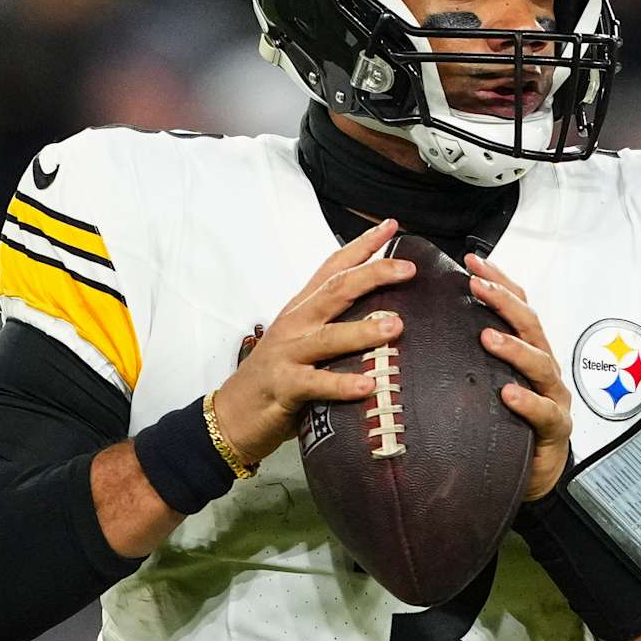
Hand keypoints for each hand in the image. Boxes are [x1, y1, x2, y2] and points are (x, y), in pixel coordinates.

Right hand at [212, 220, 415, 465]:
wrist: (233, 414)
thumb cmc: (276, 379)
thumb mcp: (304, 344)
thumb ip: (334, 329)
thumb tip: (384, 320)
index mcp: (301, 310)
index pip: (332, 268)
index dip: (361, 245)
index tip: (390, 226)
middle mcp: (295, 324)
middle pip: (335, 290)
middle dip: (372, 275)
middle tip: (407, 269)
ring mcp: (287, 354)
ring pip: (328, 335)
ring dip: (362, 330)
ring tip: (394, 326)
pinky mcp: (284, 387)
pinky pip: (315, 384)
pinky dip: (342, 384)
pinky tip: (367, 386)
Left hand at [467, 253, 571, 500]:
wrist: (534, 474)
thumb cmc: (508, 427)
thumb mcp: (486, 386)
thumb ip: (469, 360)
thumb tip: (428, 330)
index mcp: (529, 352)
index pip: (518, 307)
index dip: (499, 282)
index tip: (471, 261)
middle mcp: (545, 368)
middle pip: (531, 325)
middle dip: (504, 302)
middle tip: (477, 285)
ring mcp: (554, 396)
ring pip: (540, 364)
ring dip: (513, 348)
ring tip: (488, 337)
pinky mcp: (555, 429)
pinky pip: (544, 412)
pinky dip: (527, 401)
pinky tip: (508, 394)